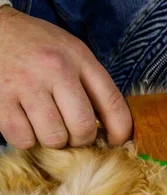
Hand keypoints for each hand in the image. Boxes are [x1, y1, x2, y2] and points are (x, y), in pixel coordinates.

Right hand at [0, 7, 131, 148]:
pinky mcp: (0, 98)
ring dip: (53, 140)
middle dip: (81, 140)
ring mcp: (26, 84)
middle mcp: (55, 69)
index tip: (116, 142)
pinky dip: (27, 139)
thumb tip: (113, 127)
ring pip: (54, 138)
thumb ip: (92, 84)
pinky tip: (26, 123)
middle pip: (83, 128)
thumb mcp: (73, 53)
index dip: (120, 131)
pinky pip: (24, 139)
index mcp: (79, 58)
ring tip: (47, 124)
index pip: (113, 103)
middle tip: (73, 133)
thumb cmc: (39, 47)